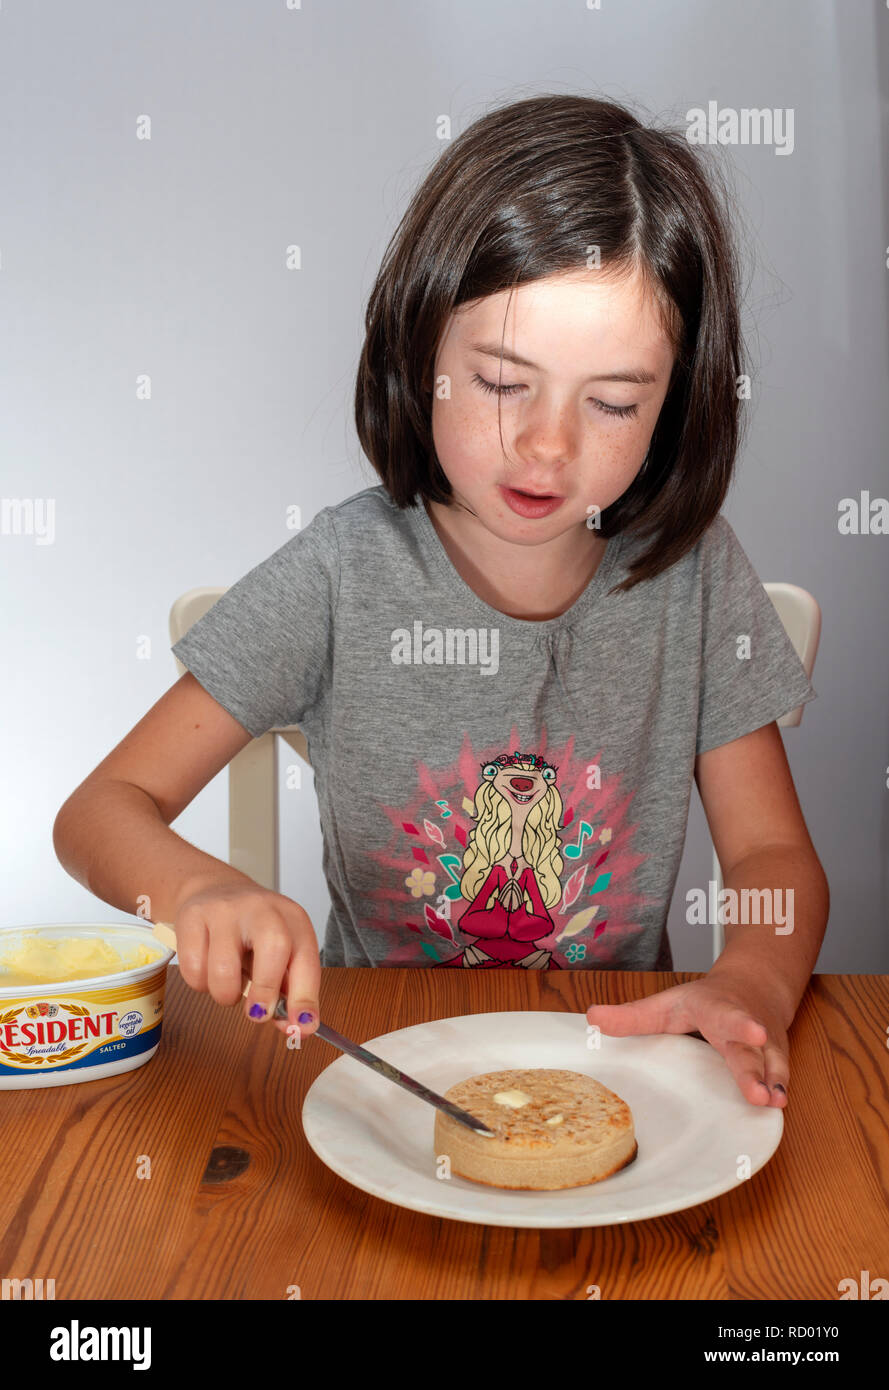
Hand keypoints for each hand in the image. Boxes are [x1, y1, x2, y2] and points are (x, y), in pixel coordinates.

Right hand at [173, 880, 320, 1038]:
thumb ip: (288, 990)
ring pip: (223, 968)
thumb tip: (297, 1028)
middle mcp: (264, 909)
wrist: (213, 888)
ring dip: (225, 994)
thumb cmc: (251, 932)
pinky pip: (193, 967)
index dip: (306, 998)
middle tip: (257, 1013)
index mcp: (293, 919)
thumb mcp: (279, 953)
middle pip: (274, 948)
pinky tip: (206, 969)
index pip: (307, 959)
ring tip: (228, 985)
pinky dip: (199, 983)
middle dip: (266, 990)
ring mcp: (226, 909)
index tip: (302, 1027)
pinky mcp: (193, 916)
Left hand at [585, 975, 788, 1106]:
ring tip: (773, 1101)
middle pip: (750, 1050)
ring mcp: (765, 1043)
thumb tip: (592, 1017)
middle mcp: (745, 1026)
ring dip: (774, 1082)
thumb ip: (633, 1016)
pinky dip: (782, 1088)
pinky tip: (779, 1106)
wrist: (755, 985)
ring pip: (772, 1062)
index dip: (740, 1024)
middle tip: (761, 1092)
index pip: (728, 1016)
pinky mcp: (776, 1058)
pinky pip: (781, 1074)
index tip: (753, 1032)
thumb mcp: (668, 1003)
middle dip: (755, 1070)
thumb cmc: (707, 1000)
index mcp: (716, 1009)